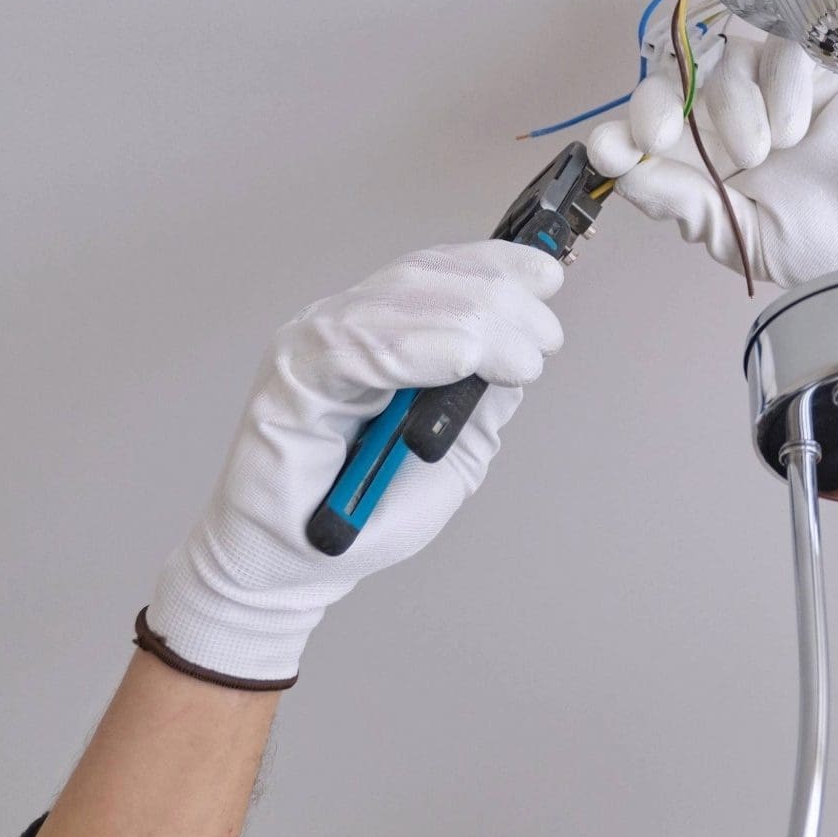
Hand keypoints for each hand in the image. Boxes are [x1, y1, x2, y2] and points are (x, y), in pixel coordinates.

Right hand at [142, 241, 563, 683]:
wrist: (297, 571)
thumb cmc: (362, 518)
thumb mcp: (453, 453)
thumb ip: (482, 400)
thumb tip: (524, 348)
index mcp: (378, 332)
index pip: (436, 272)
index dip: (495, 265)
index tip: (548, 278)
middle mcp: (342, 326)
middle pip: (424, 278)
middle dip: (499, 297)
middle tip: (544, 338)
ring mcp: (312, 346)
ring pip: (398, 301)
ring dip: (475, 323)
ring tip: (521, 360)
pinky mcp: (289, 378)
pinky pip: (355, 346)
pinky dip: (417, 347)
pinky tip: (462, 359)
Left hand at [586, 31, 837, 287]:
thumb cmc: (831, 242)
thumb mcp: (746, 238)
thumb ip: (685, 204)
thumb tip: (617, 169)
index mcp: (703, 163)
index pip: (643, 132)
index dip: (618, 131)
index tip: (606, 146)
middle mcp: (726, 118)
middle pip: (671, 80)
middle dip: (655, 104)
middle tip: (662, 135)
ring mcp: (769, 87)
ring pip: (722, 63)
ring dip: (732, 107)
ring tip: (769, 152)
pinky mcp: (812, 63)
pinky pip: (775, 49)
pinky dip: (776, 85)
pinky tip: (796, 127)